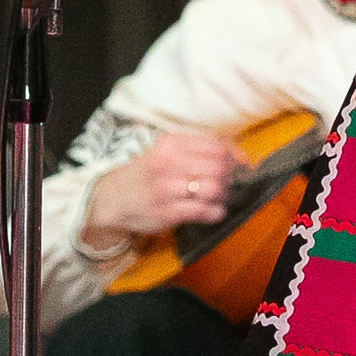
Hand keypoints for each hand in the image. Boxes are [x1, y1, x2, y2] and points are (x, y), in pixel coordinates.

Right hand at [82, 130, 244, 253]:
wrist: (111, 198)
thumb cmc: (145, 174)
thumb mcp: (165, 152)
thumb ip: (196, 149)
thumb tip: (237, 153)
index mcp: (171, 143)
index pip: (216, 145)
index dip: (235, 156)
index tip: (243, 165)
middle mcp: (169, 163)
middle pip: (219, 166)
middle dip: (230, 177)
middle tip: (229, 184)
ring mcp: (167, 188)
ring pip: (213, 188)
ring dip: (224, 195)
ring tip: (220, 198)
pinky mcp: (167, 212)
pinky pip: (203, 211)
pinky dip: (216, 212)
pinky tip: (214, 212)